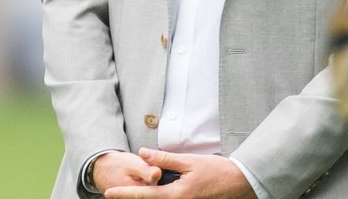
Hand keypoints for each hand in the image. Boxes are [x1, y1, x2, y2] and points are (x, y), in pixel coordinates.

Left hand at [103, 148, 255, 198]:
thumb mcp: (190, 161)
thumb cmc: (217, 170)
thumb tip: (143, 153)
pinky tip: (153, 191)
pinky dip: (158, 196)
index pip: (144, 194)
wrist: (239, 182)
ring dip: (145, 196)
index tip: (108, 192)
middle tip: (114, 193)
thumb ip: (165, 159)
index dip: (124, 193)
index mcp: (177, 194)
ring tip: (131, 192)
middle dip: (132, 197)